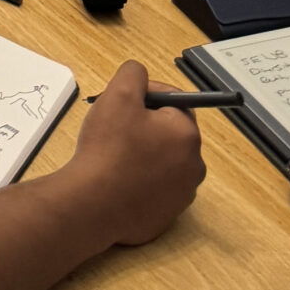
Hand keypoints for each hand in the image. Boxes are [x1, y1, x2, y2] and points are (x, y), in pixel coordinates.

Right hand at [67, 60, 204, 246]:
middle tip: (115, 126)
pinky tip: (118, 178)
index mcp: (187, 134)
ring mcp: (182, 195)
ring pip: (163, 159)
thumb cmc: (109, 146)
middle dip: (145, 124)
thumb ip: (133, 73)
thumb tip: (141, 75)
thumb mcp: (118, 95)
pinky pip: (156, 186)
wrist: (95, 204)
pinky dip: (141, 178)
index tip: (121, 101)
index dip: (145, 94)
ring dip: (144, 151)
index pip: (174, 100)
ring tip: (114, 154)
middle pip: (170, 131)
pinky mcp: (167, 216)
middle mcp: (194, 166)